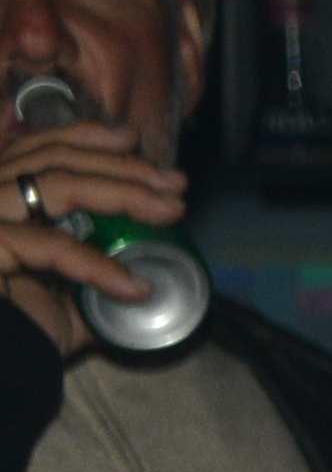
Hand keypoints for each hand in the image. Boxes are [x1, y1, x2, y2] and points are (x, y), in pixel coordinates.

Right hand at [1, 100, 184, 323]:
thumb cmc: (15, 334)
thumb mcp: (61, 297)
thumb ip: (91, 276)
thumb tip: (143, 273)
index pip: (35, 149)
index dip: (85, 137)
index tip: (134, 142)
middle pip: (52, 159)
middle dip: (121, 165)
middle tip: (174, 183)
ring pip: (52, 185)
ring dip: (121, 192)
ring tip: (171, 211)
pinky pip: (48, 246)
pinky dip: (97, 265)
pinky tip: (135, 287)